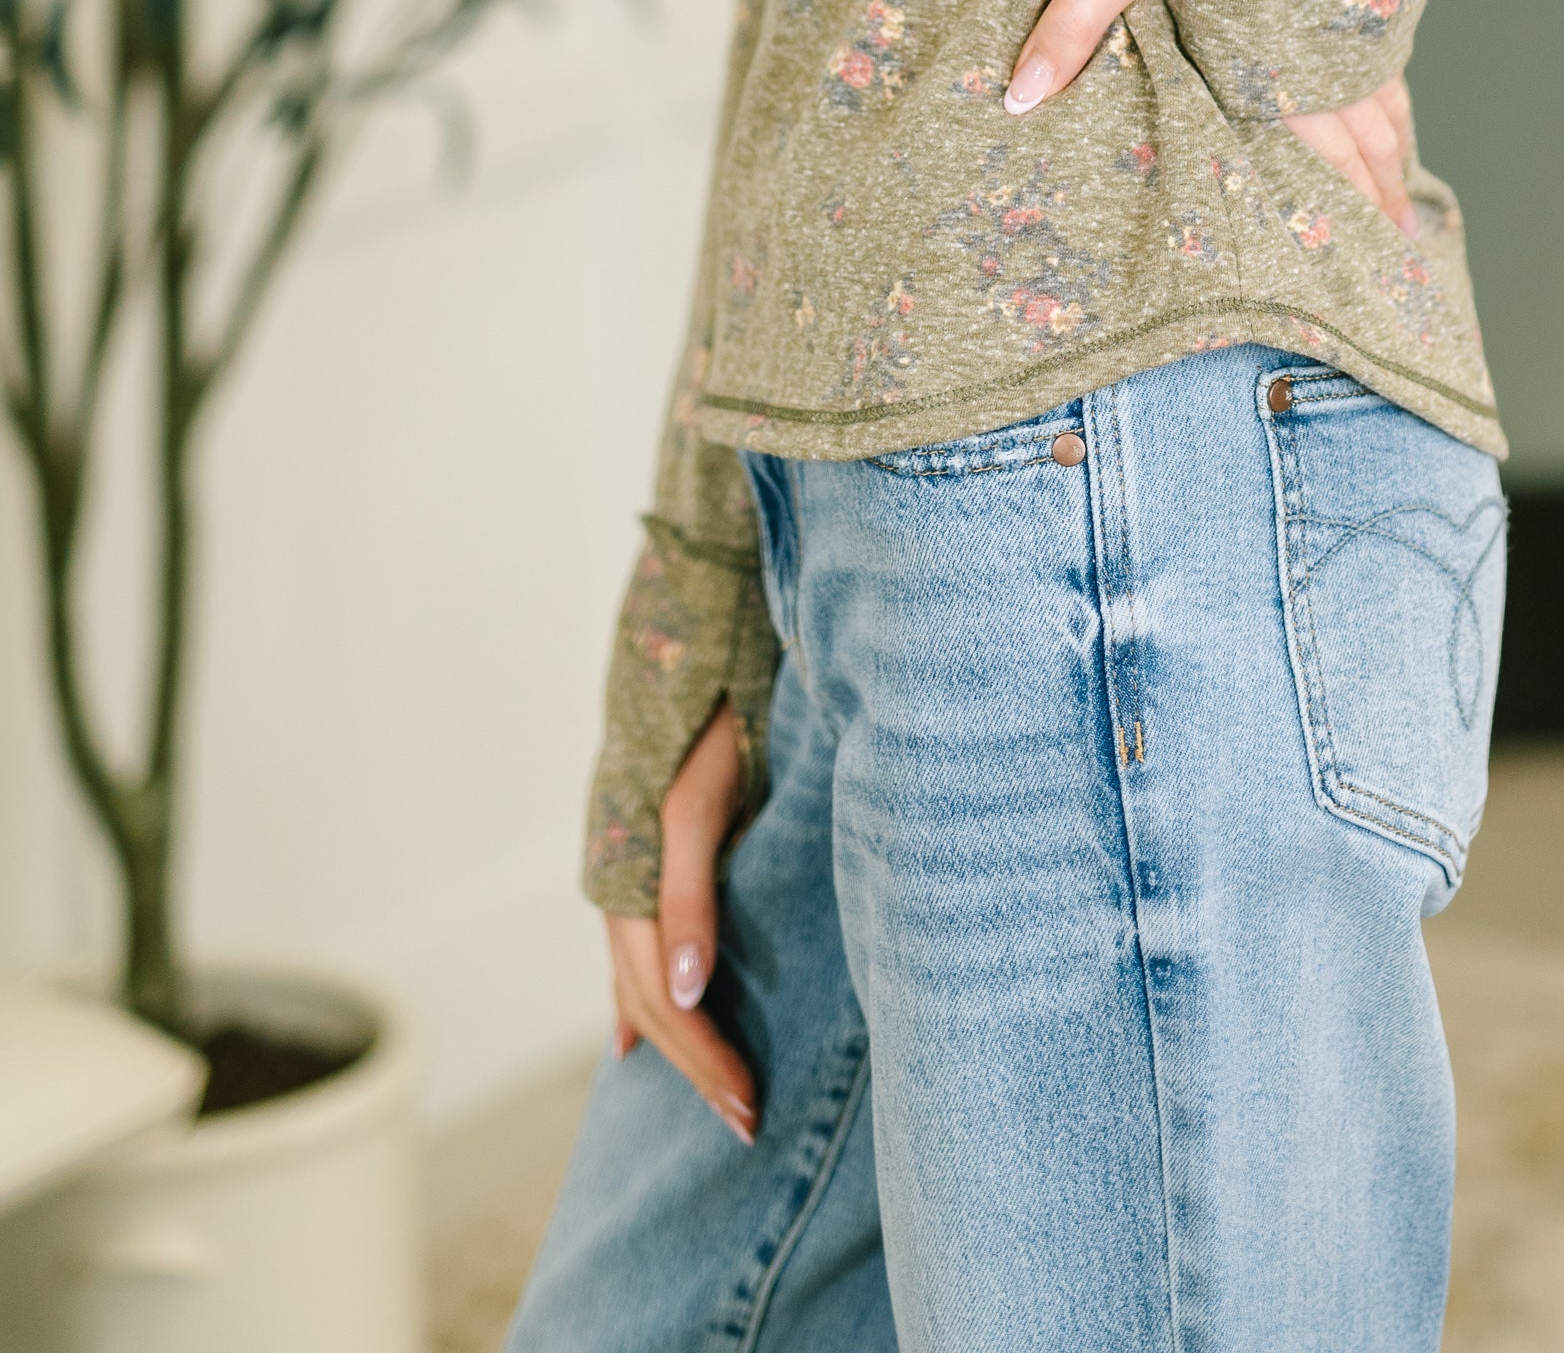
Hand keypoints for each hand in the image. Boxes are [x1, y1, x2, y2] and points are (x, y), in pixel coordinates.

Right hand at [603, 699, 754, 1146]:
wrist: (698, 634)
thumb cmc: (705, 718)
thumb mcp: (700, 805)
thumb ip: (689, 896)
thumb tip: (684, 991)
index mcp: (629, 884)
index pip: (667, 1004)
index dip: (706, 1060)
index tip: (751, 1106)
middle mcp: (619, 886)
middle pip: (651, 1004)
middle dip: (695, 1067)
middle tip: (746, 1122)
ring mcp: (625, 870)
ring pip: (639, 983)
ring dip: (671, 1043)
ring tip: (697, 1089)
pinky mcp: (641, 852)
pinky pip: (634, 948)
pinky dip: (637, 998)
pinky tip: (633, 1031)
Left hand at [1003, 0, 1417, 232]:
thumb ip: (1075, 23)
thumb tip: (1018, 99)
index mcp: (1268, 64)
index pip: (1309, 159)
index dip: (1334, 211)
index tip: (1366, 262)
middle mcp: (1325, 54)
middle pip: (1363, 143)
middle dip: (1377, 199)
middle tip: (1397, 247)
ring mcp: (1358, 15)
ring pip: (1387, 102)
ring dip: (1395, 154)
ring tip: (1405, 203)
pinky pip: (1392, 53)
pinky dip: (1399, 93)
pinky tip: (1397, 99)